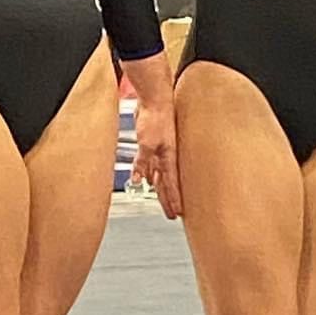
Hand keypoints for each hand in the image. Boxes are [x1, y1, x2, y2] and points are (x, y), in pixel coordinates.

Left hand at [132, 97, 180, 219]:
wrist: (154, 99)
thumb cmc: (156, 119)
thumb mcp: (147, 144)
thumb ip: (142, 163)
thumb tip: (137, 180)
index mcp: (169, 158)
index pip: (172, 184)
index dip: (174, 199)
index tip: (177, 213)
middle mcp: (166, 156)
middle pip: (167, 183)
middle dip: (168, 199)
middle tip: (172, 214)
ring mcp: (159, 150)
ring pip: (159, 175)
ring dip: (160, 188)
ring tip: (162, 200)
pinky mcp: (150, 143)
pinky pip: (150, 163)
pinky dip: (148, 173)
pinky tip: (146, 179)